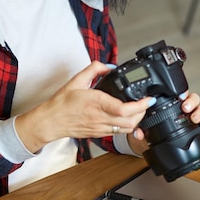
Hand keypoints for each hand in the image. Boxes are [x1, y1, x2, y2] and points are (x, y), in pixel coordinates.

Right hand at [14, 61, 154, 152]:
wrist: (51, 121)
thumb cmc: (61, 103)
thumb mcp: (76, 80)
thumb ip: (94, 69)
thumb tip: (110, 66)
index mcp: (95, 102)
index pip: (123, 108)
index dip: (140, 105)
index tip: (148, 99)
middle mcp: (100, 117)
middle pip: (130, 121)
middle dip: (143, 112)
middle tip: (146, 102)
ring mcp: (100, 127)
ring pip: (127, 129)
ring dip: (137, 120)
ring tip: (140, 110)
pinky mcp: (99, 134)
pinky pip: (119, 133)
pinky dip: (128, 126)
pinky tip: (129, 118)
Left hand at [128, 91, 199, 155]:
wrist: (153, 143)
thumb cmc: (150, 130)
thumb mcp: (143, 126)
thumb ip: (140, 127)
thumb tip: (138, 133)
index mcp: (171, 103)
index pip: (179, 93)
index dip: (182, 92)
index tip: (180, 95)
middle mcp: (183, 108)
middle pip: (193, 98)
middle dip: (191, 101)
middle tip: (185, 107)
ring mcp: (191, 116)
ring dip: (199, 111)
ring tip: (194, 117)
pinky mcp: (197, 127)